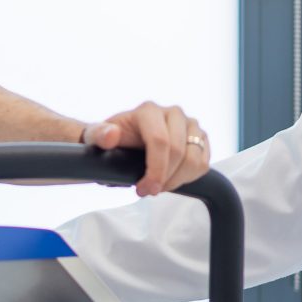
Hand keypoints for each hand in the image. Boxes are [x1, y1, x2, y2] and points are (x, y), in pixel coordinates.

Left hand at [82, 102, 210, 196]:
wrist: (125, 140)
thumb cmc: (111, 139)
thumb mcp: (97, 137)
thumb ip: (98, 135)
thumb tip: (111, 135)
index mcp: (148, 111)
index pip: (160, 141)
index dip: (155, 170)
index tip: (144, 189)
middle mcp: (172, 113)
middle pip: (178, 152)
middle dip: (165, 178)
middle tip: (149, 190)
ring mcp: (189, 124)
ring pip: (195, 159)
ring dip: (178, 180)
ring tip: (159, 185)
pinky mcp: (200, 137)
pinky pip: (204, 163)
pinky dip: (190, 177)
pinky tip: (172, 179)